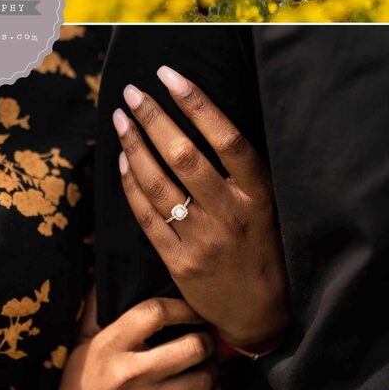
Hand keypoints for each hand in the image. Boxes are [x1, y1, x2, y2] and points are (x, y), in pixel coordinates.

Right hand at [15, 296, 217, 389]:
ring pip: (204, 379)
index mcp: (110, 345)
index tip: (195, 309)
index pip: (156, 312)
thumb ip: (96, 308)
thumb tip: (101, 270)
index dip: (184, 307)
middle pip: (192, 346)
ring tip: (207, 366)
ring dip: (212, 371)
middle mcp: (130, 373)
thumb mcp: (82, 344)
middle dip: (207, 341)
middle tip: (206, 341)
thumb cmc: (79, 386)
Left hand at [112, 67, 289, 351]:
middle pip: (184, 156)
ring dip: (134, 145)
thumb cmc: (264, 245)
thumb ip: (240, 168)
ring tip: (121, 118)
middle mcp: (232, 215)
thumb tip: (200, 113)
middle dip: (153, 118)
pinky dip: (131, 184)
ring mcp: (204, 241)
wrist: (261, 314)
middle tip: (132, 91)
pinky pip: (146, 216)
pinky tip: (122, 159)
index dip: (196, 103)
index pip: (227, 138)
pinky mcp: (179, 263)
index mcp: (260, 195)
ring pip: (159, 183)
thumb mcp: (267, 204)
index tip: (169, 75)